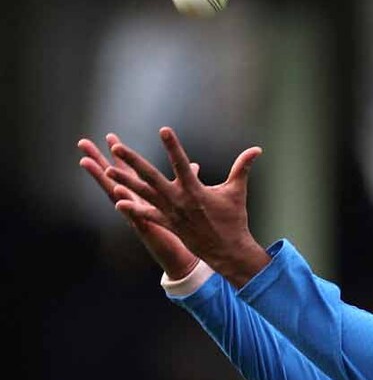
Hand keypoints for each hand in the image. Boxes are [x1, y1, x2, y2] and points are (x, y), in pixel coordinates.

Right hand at [78, 133, 199, 279]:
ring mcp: (138, 216)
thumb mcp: (185, 201)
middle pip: (114, 179)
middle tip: (83, 144)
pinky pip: (134, 215)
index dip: (120, 155)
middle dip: (99, 161)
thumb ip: (187, 181)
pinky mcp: (147, 229)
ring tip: (88, 163)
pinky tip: (117, 193)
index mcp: (145, 196)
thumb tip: (194, 165)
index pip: (130, 172)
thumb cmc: (183, 229)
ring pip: (116, 195)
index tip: (110, 137)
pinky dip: (127, 205)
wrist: (184, 256)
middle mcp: (136, 204)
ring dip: (103, 179)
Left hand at [105, 127, 269, 287]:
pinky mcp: (168, 224)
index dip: (173, 146)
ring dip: (125, 182)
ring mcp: (170, 213)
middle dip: (133, 161)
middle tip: (117, 147)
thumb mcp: (237, 191)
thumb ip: (243, 168)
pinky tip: (117, 202)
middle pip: (151, 177)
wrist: (227, 249)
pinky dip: (132, 210)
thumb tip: (257, 149)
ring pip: (143, 194)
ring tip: (108, 170)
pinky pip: (147, 215)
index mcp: (195, 189)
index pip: (181, 162)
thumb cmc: (233, 218)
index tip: (164, 129)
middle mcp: (178, 200)